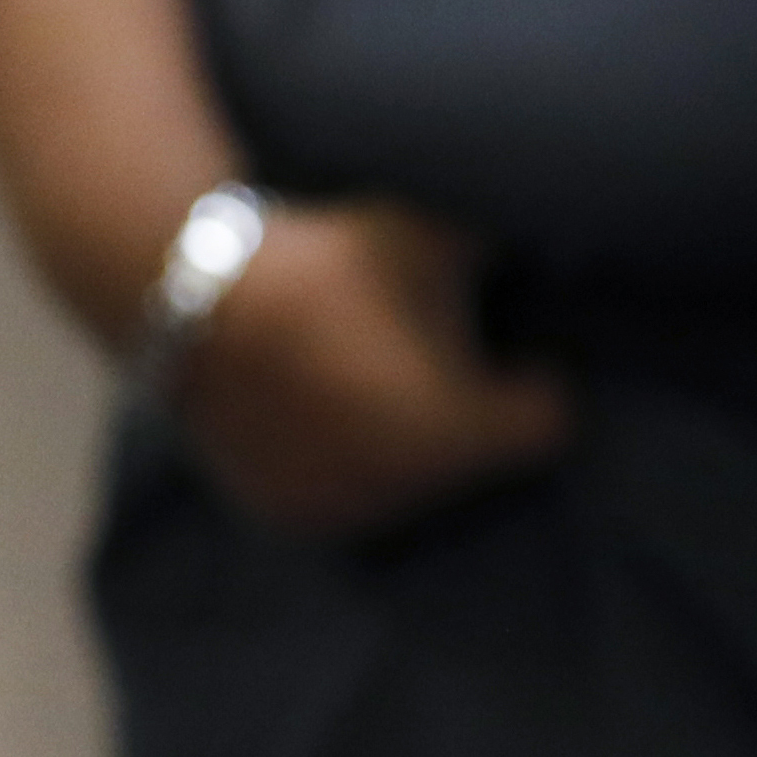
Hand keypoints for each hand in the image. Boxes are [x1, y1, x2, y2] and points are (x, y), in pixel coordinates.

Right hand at [167, 200, 569, 542]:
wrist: (201, 300)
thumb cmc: (332, 261)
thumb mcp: (436, 235)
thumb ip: (507, 255)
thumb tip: (555, 240)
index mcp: (462, 429)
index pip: (549, 425)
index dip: (538, 383)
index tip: (520, 353)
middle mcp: (412, 491)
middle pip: (478, 463)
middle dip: (469, 414)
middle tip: (435, 354)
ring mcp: (349, 512)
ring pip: (413, 486)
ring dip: (410, 446)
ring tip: (376, 382)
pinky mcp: (295, 521)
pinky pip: (353, 498)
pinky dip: (352, 466)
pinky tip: (328, 414)